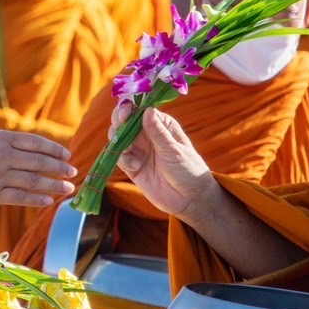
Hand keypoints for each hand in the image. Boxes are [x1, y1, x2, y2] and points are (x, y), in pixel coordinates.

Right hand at [0, 130, 74, 207]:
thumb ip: (10, 143)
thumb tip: (38, 150)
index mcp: (2, 138)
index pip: (36, 143)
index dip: (55, 150)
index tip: (67, 156)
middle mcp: (2, 155)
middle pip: (39, 162)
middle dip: (60, 168)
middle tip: (73, 172)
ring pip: (34, 181)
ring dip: (55, 185)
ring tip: (68, 188)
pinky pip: (21, 196)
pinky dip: (37, 198)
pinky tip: (49, 200)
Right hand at [114, 104, 215, 221]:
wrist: (190, 200)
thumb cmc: (189, 170)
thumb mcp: (174, 151)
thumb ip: (158, 132)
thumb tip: (147, 110)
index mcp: (161, 125)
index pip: (141, 110)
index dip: (130, 108)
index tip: (125, 112)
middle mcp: (147, 135)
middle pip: (125, 121)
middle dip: (118, 122)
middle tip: (119, 126)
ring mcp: (139, 150)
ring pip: (118, 138)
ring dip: (118, 140)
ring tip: (127, 150)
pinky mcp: (132, 167)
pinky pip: (119, 157)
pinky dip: (122, 159)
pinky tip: (135, 166)